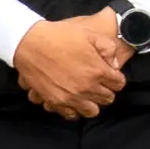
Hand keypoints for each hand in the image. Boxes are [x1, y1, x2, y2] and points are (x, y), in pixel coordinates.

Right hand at [15, 11, 131, 120]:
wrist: (31, 43)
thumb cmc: (60, 36)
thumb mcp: (90, 34)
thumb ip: (108, 48)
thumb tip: (114, 64)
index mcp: (98, 71)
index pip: (118, 84)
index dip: (116, 78)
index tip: (110, 74)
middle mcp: (87, 88)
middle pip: (107, 99)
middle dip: (106, 90)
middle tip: (99, 82)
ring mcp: (71, 97)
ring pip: (92, 111)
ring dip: (92, 102)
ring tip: (87, 93)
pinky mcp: (56, 102)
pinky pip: (71, 114)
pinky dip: (74, 109)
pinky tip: (73, 99)